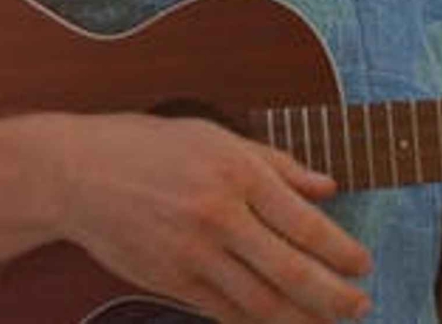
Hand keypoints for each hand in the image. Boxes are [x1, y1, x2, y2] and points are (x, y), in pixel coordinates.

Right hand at [53, 114, 372, 322]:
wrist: (78, 173)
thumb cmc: (150, 146)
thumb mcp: (217, 137)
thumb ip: (277, 164)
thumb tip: (327, 186)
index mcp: (237, 172)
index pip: (305, 223)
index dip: (341, 251)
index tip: (363, 265)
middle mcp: (219, 214)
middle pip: (291, 271)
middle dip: (333, 296)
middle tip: (360, 306)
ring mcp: (192, 253)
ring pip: (260, 302)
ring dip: (302, 319)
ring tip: (328, 323)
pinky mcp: (170, 280)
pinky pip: (224, 312)